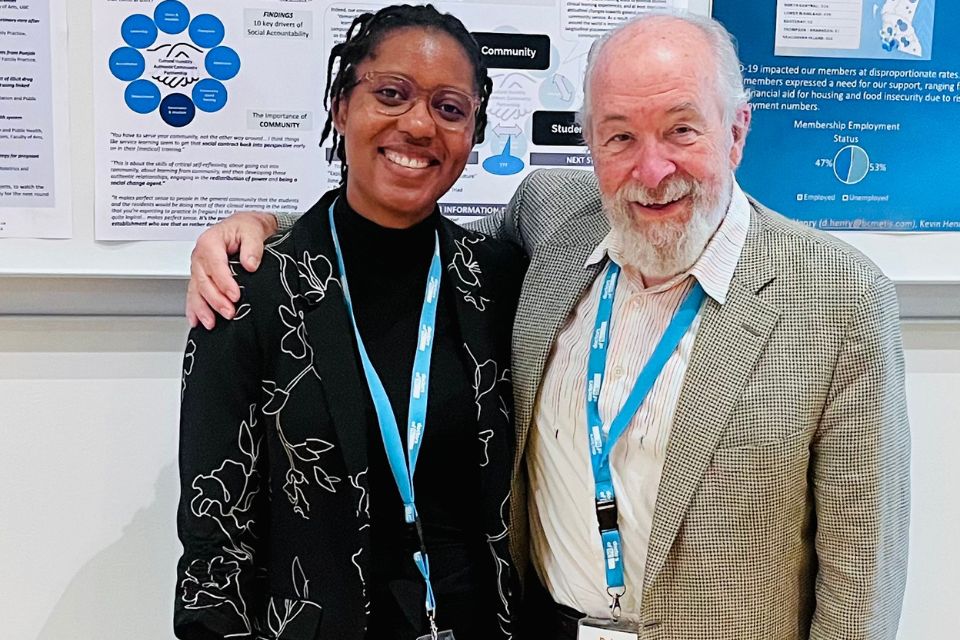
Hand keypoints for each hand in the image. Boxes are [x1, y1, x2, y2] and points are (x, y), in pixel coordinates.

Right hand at [186, 211, 277, 328]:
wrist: (245, 227)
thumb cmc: (246, 227)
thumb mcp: (253, 230)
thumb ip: (252, 246)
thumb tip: (250, 264)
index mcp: (210, 241)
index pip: (214, 264)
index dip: (224, 282)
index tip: (235, 295)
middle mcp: (200, 255)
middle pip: (203, 280)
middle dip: (215, 299)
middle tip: (229, 312)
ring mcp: (199, 267)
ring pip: (196, 290)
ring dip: (202, 308)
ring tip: (211, 323)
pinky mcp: (201, 276)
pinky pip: (194, 293)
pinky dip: (194, 308)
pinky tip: (196, 320)